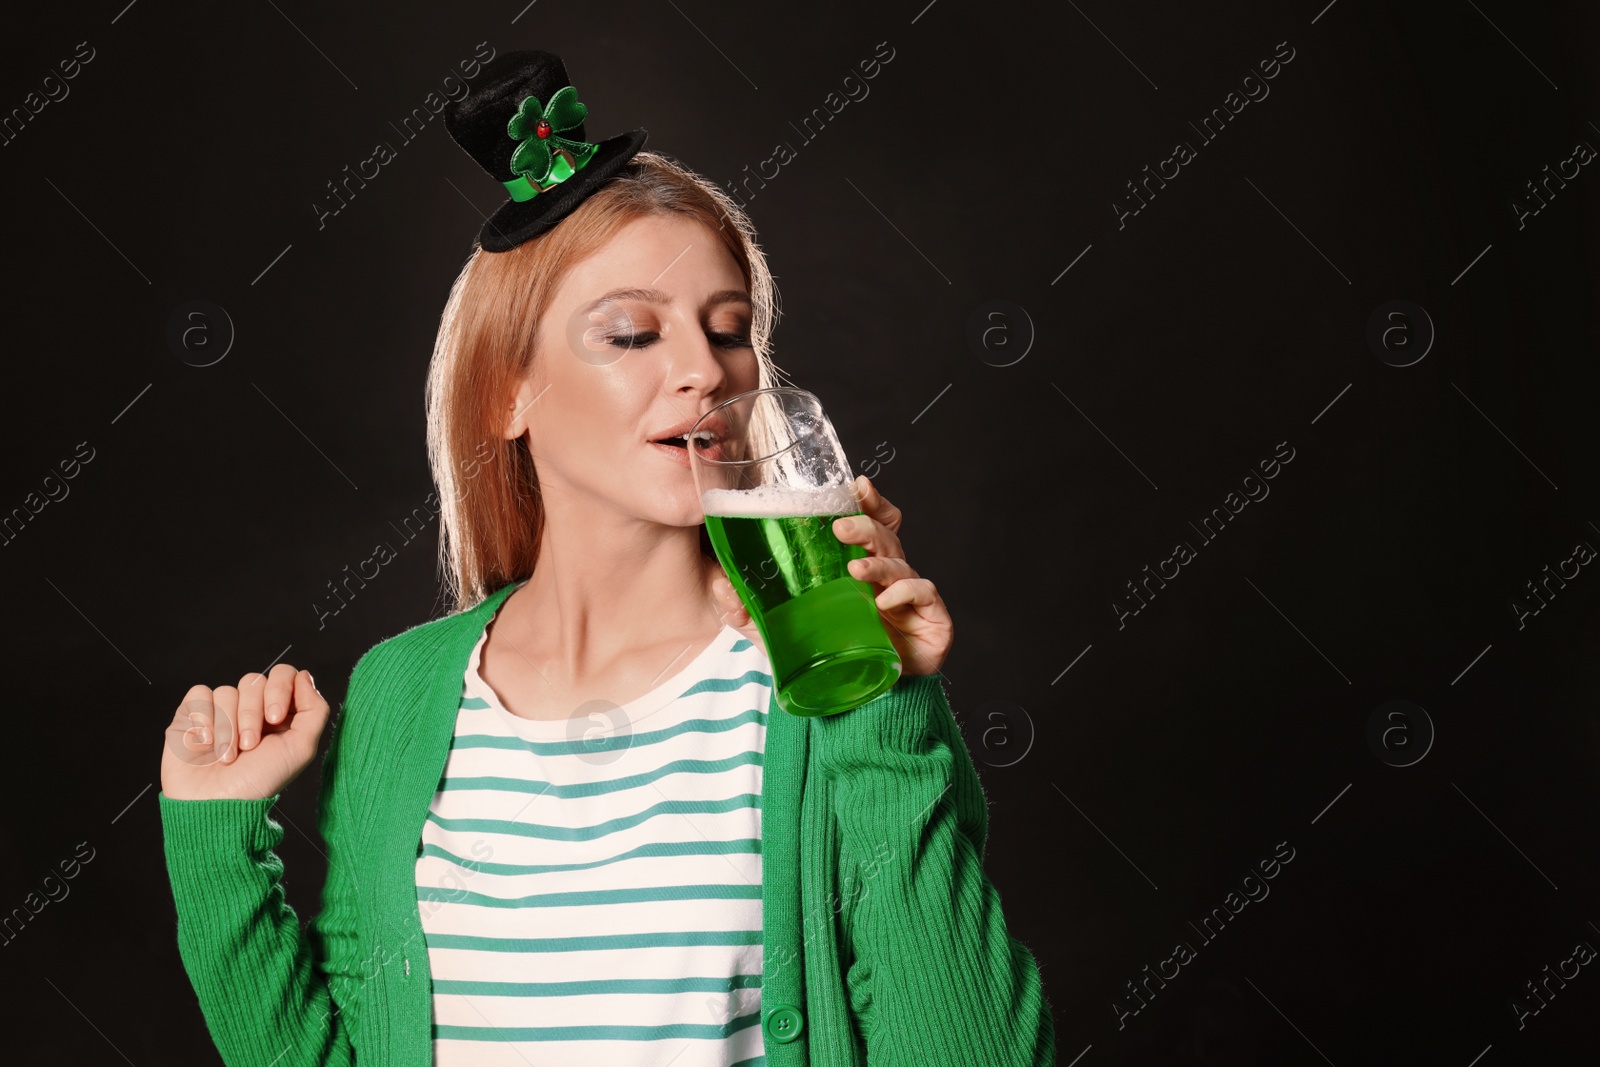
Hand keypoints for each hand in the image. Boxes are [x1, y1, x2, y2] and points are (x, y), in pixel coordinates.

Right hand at [160, 664, 330, 800]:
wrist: (214, 806)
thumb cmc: (259, 783)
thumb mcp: (300, 749)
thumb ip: (314, 710)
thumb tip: (304, 676)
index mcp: (279, 715)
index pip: (283, 675)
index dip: (279, 689)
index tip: (275, 719)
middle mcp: (250, 710)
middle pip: (253, 681)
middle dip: (251, 714)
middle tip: (249, 745)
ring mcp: (220, 712)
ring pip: (226, 691)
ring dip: (228, 726)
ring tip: (227, 757)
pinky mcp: (191, 716)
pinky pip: (199, 695)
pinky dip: (203, 718)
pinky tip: (204, 743)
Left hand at [708, 474, 952, 675]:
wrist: (867, 702)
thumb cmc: (831, 656)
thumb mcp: (780, 633)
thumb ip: (749, 612)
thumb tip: (721, 587)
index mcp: (859, 566)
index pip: (870, 523)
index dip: (868, 502)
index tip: (857, 486)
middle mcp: (888, 575)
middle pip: (884, 535)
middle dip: (864, 525)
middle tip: (839, 528)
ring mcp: (911, 596)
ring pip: (900, 563)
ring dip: (878, 562)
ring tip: (854, 570)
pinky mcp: (932, 619)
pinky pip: (923, 593)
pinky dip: (906, 592)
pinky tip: (886, 602)